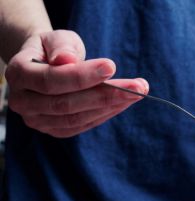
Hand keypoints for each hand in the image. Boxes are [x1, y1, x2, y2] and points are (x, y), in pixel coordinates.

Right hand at [6, 30, 147, 137]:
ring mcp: (39, 120)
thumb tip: (66, 61)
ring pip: (77, 118)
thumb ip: (61, 47)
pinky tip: (125, 102)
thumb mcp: (56, 39)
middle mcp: (23, 102)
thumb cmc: (54, 49)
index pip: (51, 80)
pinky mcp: (57, 131)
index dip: (82, 76)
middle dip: (105, 95)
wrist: (47, 65)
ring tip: (138, 92)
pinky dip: (107, 114)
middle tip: (139, 86)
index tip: (111, 66)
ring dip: (112, 106)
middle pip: (66, 104)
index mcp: (18, 74)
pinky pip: (84, 125)